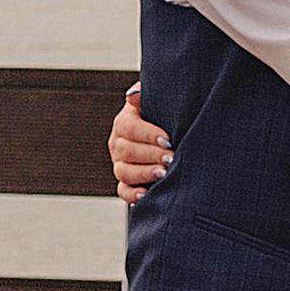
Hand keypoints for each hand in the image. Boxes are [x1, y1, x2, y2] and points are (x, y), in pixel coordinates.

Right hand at [109, 82, 172, 206]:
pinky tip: (146, 195)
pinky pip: (123, 191)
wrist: (171, 134)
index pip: (129, 128)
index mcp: (124, 123)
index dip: (148, 135)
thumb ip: (146, 95)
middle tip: (170, 158)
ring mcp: (120, 164)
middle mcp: (118, 144)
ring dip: (143, 174)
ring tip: (163, 174)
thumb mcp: (157, 101)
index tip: (168, 140)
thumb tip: (133, 96)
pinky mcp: (126, 183)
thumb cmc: (165, 114)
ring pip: (123, 172)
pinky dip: (132, 195)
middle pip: (126, 151)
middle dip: (149, 155)